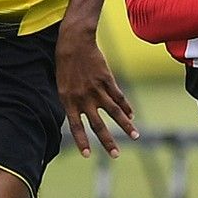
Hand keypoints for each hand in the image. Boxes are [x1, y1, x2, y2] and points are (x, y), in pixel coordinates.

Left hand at [56, 30, 136, 158]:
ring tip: (135, 136)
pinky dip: (126, 107)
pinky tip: (132, 115)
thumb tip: (81, 117)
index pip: (75, 126)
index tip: (87, 155)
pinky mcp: (107, 79)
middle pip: (97, 124)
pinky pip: (119, 97)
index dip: (82, 140)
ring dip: (125, 125)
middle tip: (115, 155)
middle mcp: (83, 97)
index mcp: (68, 100)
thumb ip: (72, 102)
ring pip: (114, 112)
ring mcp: (96, 89)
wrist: (74, 42)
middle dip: (107, 141)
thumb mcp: (62, 86)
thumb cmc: (65, 65)